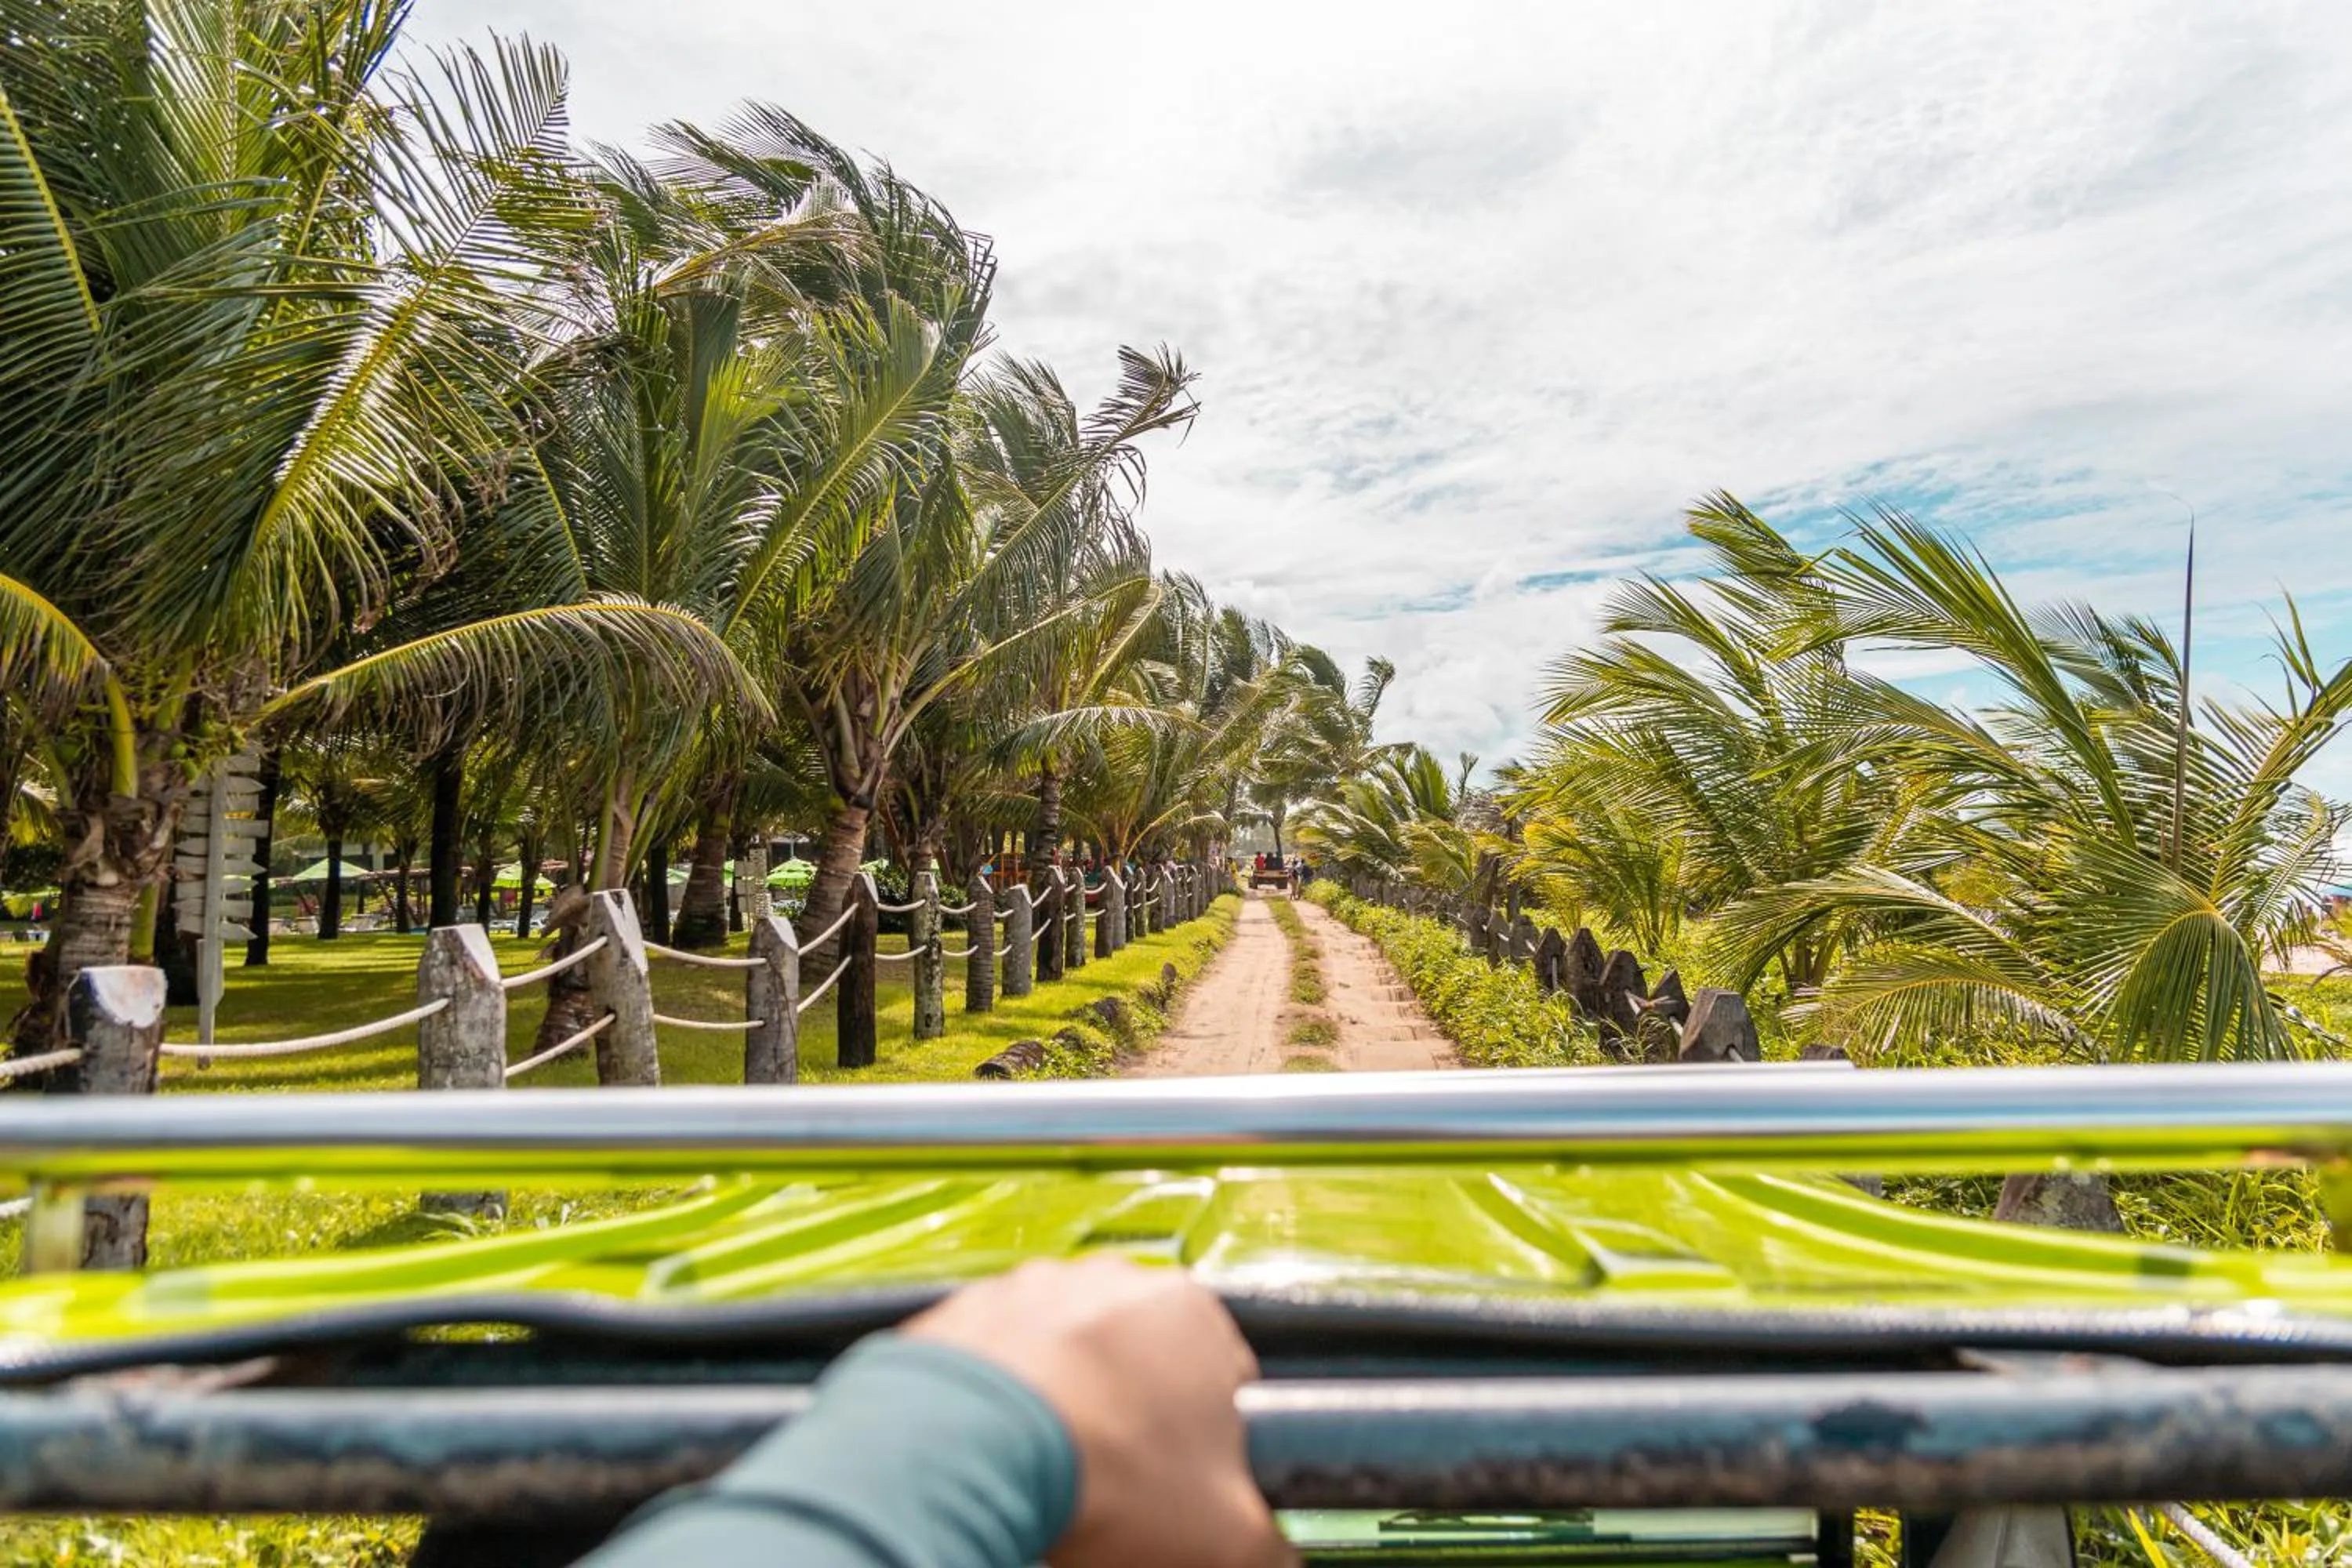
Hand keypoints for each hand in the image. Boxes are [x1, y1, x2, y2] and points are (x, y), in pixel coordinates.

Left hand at [906, 1256, 1293, 1567]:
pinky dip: (1002, 1405)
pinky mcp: (963, 1312)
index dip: (1212, 1447)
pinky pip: (997, 1364)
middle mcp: (1113, 1281)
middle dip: (1134, 1424)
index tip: (1187, 1491)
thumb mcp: (1223, 1539)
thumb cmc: (1103, 1478)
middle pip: (1142, 1366)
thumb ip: (1267, 1548)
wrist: (965, 1451)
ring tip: (1052, 1474)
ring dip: (1066, 1409)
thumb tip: (1269, 1559)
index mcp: (1193, 1313)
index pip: (1228, 1378)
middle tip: (1118, 1491)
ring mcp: (1031, 1288)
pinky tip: (1002, 1456)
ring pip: (1066, 1361)